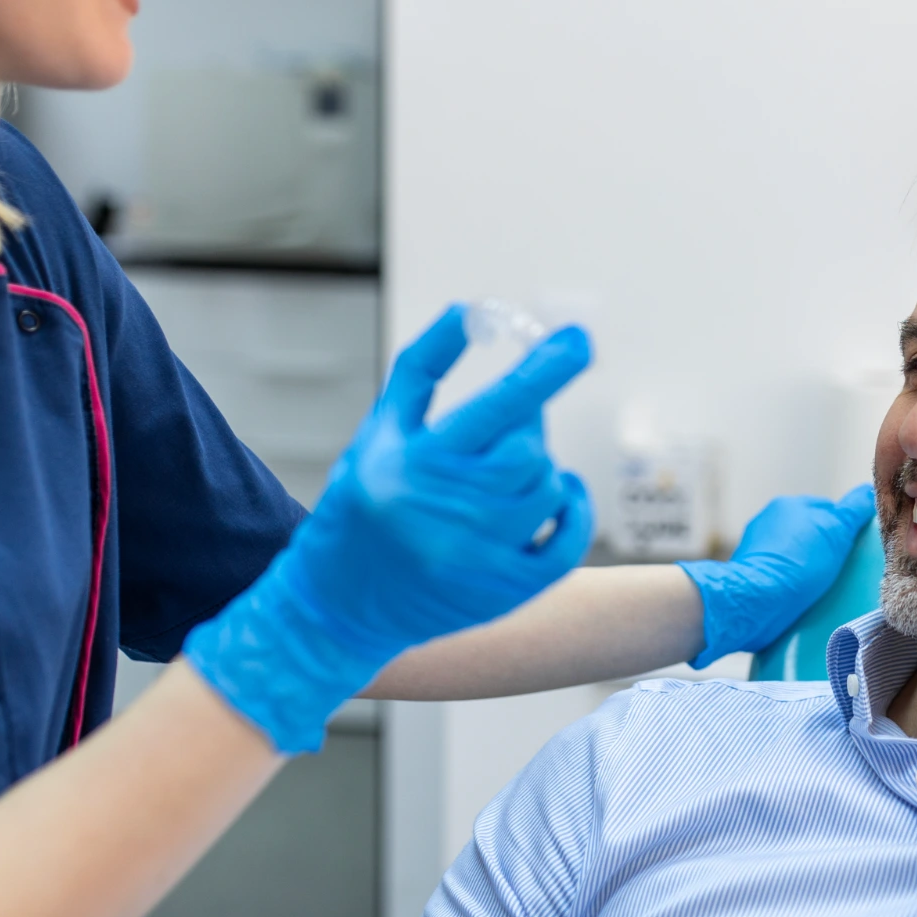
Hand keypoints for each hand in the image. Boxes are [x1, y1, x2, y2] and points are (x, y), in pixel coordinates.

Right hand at [186, 307, 596, 751]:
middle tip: (517, 413)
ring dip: (541, 464)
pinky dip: (573, 509)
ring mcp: (480, 555)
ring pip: (547, 487)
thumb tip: (470, 309)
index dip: (543, 370)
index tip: (579, 338)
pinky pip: (567, 542)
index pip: (497, 407)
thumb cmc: (361, 505)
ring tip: (511, 464)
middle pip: (528, 447)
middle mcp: (448, 511)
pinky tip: (558, 493)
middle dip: (531, 418)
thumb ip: (422, 369)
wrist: (338, 607)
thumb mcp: (377, 433)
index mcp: (414, 464)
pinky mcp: (504, 591)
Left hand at [678, 485, 875, 667]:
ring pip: (793, 552)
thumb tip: (868, 490)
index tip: (853, 546)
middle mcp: (768, 520)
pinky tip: (800, 596)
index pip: (826, 508)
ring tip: (820, 586)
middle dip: (823, 546)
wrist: (757, 601)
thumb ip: (854, 509)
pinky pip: (779, 572)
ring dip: (806, 565)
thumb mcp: (837, 530)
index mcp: (788, 505)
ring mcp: (755, 547)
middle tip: (840, 568)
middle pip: (808, 530)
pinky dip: (790, 581)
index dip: (843, 526)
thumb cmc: (799, 563)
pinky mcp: (749, 573)